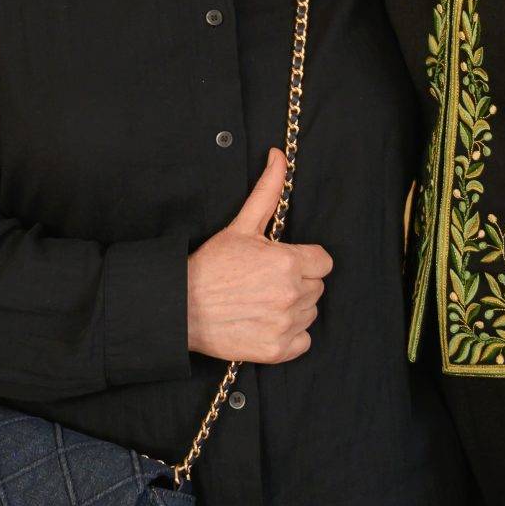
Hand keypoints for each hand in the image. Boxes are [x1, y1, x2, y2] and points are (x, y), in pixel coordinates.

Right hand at [187, 148, 332, 363]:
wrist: (181, 308)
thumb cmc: (212, 266)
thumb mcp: (241, 226)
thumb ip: (267, 191)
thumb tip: (280, 155)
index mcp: (290, 261)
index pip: (323, 262)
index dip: (303, 260)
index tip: (281, 263)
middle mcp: (293, 293)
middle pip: (316, 287)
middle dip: (297, 283)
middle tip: (265, 282)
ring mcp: (286, 324)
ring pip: (310, 313)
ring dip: (293, 309)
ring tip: (262, 302)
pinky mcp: (278, 350)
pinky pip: (303, 342)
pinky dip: (289, 336)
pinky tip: (265, 323)